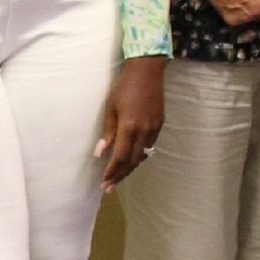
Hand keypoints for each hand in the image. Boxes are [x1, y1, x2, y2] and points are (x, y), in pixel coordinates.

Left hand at [95, 57, 164, 190]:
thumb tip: (100, 153)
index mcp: (129, 126)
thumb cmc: (124, 87)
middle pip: (133, 161)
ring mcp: (154, 128)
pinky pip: (149, 146)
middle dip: (120, 175)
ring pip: (143, 155)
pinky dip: (140, 155)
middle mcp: (144, 130)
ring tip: (119, 177)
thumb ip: (108, 132)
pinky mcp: (160, 124)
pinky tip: (133, 159)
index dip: (112, 172)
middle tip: (109, 188)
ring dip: (131, 167)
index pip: (121, 157)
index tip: (104, 183)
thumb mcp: (111, 107)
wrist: (147, 71)